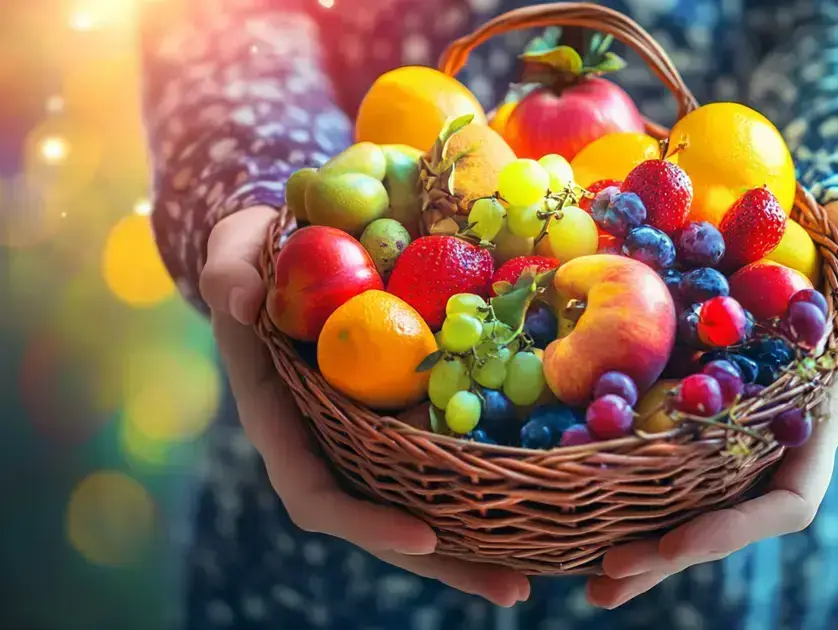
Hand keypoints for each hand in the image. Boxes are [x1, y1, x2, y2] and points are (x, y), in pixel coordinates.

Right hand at [202, 207, 530, 606]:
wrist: (286, 252)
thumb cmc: (255, 254)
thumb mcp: (233, 250)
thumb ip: (229, 272)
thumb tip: (239, 300)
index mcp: (282, 424)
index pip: (316, 495)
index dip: (366, 525)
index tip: (426, 536)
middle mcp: (327, 444)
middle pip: (381, 523)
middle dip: (443, 563)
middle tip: (512, 589)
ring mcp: (366, 438)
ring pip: (419, 507)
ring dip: (475, 546)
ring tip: (534, 577)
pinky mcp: (401, 417)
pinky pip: (442, 465)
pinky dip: (485, 490)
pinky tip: (537, 504)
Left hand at [586, 199, 837, 607]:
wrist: (822, 239)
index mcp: (818, 421)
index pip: (790, 499)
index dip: (737, 528)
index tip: (679, 541)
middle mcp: (773, 439)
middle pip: (724, 520)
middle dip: (667, 555)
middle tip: (604, 582)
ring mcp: (734, 428)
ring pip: (686, 501)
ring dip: (639, 539)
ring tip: (588, 578)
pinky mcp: (697, 404)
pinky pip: (661, 454)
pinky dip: (623, 482)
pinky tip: (578, 499)